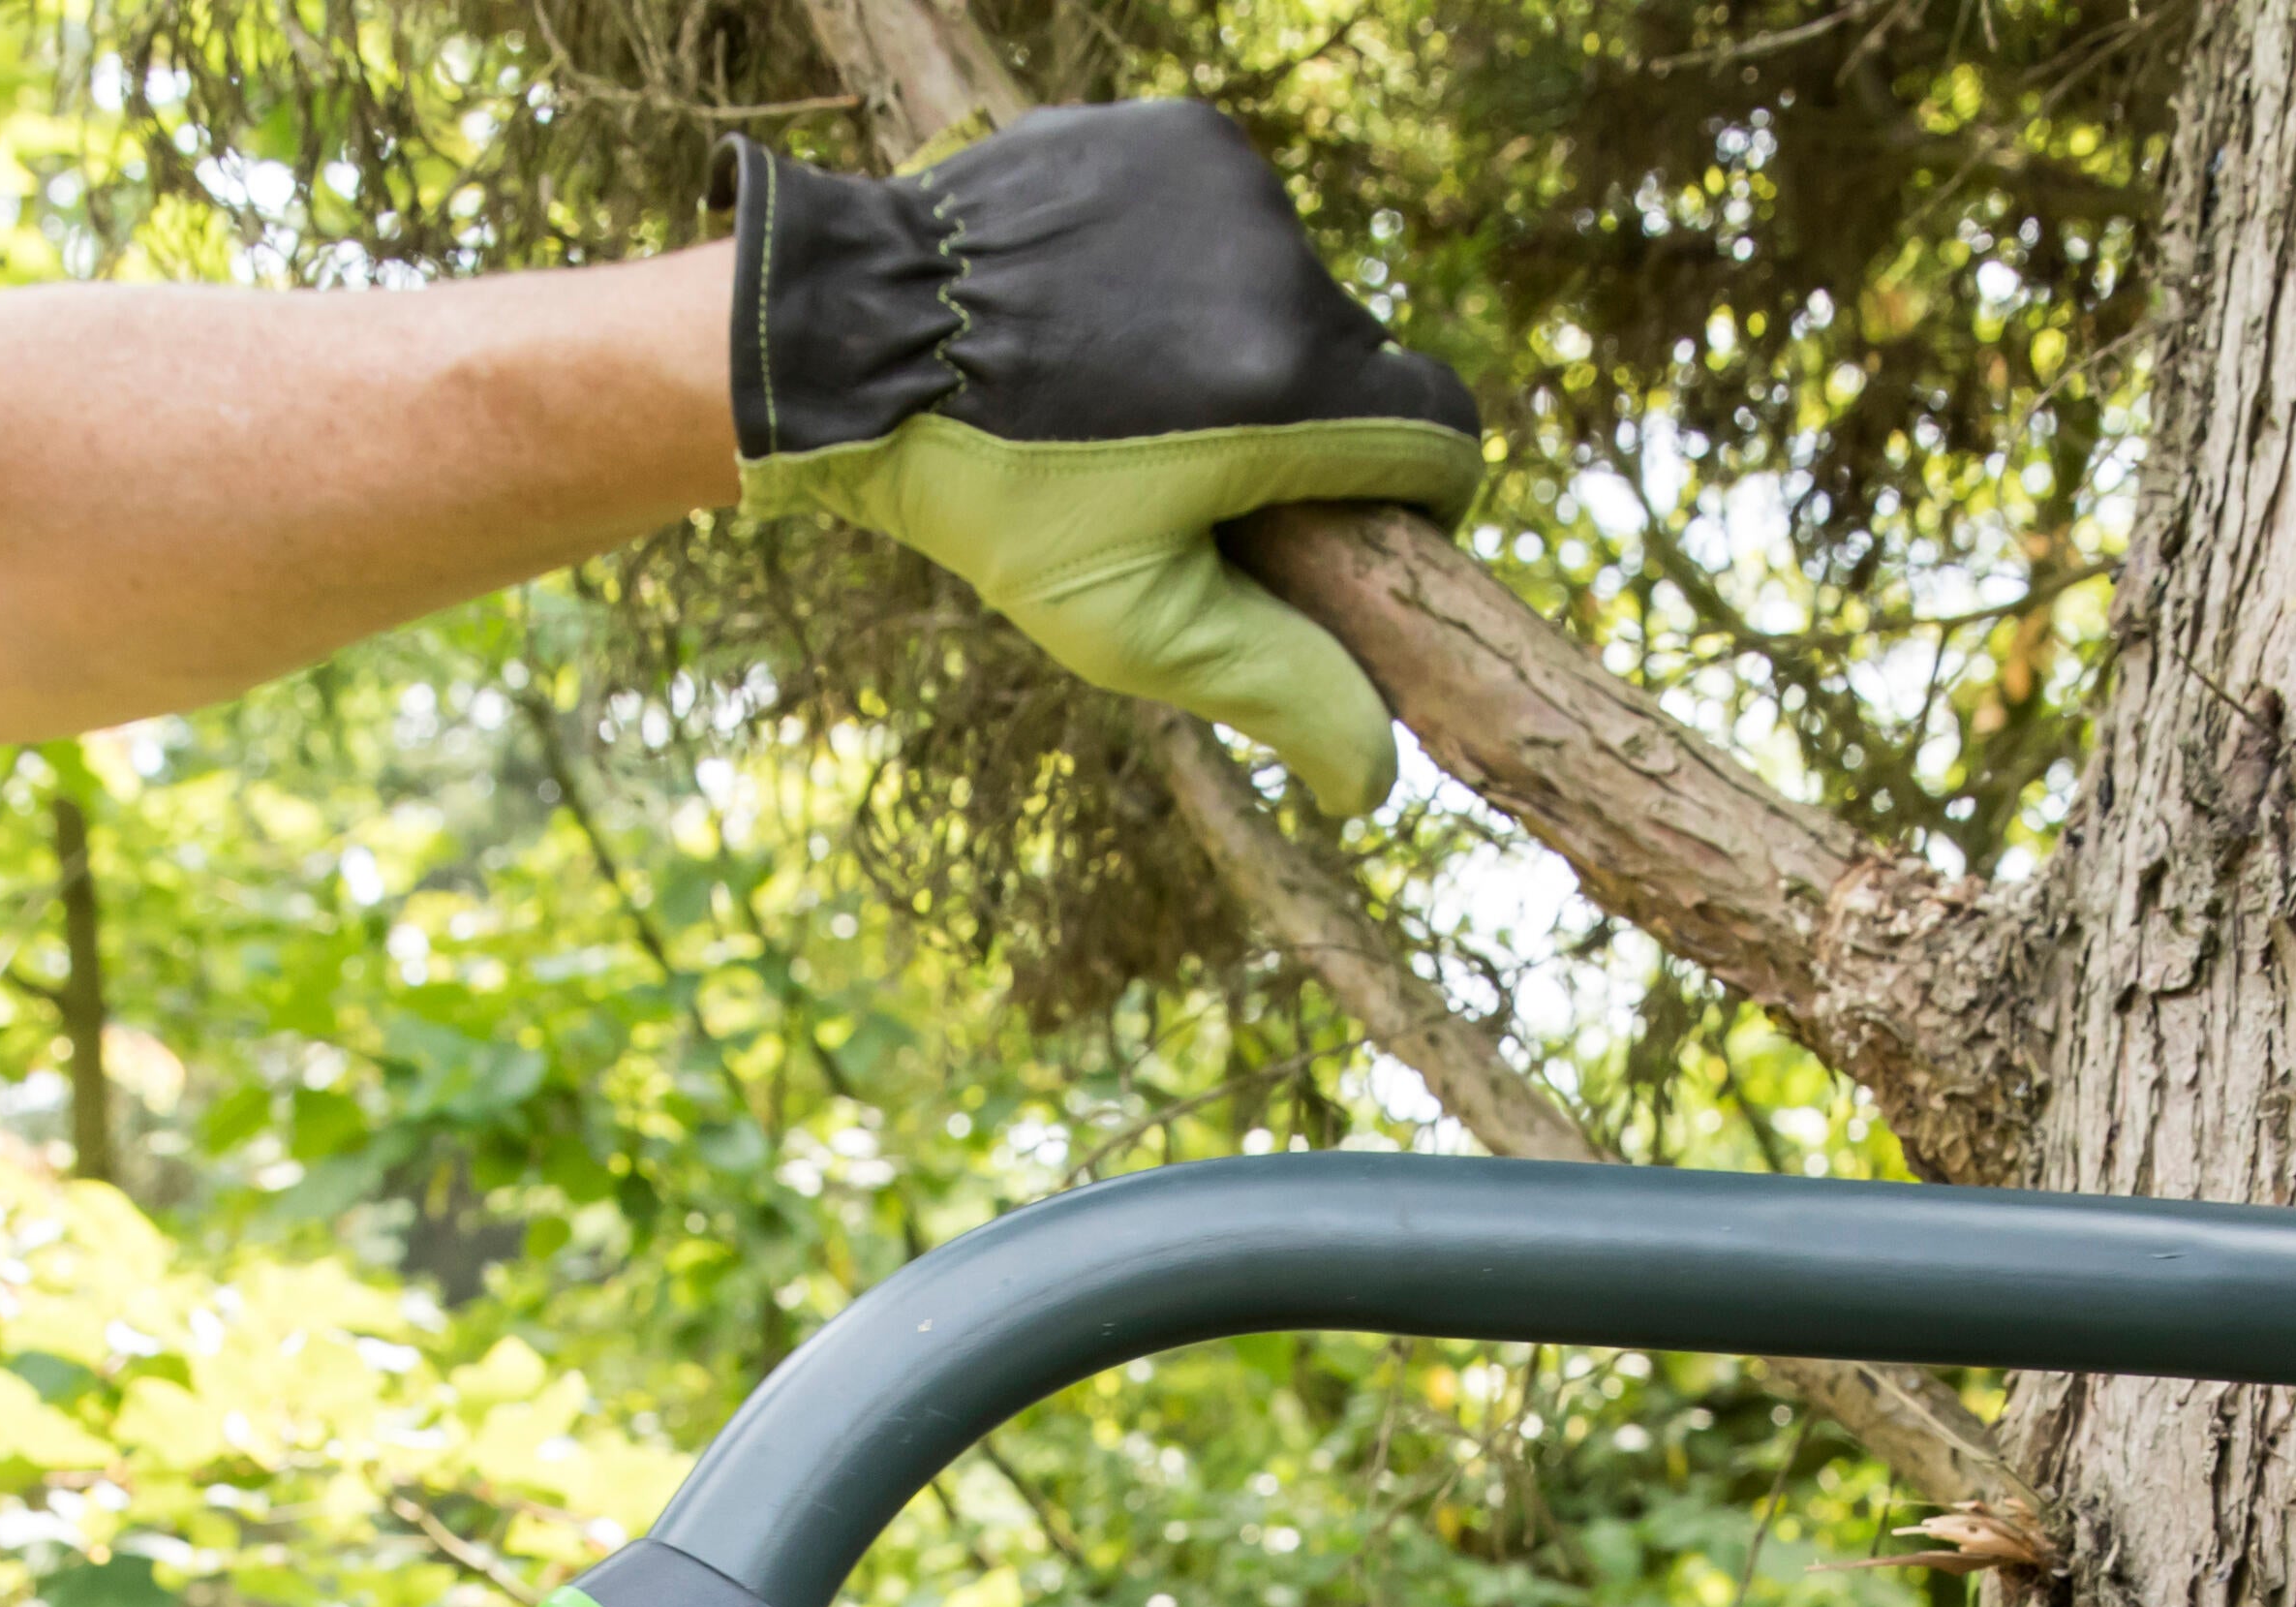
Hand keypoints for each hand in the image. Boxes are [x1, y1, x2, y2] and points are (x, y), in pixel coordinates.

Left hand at [724, 101, 1484, 816]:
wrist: (853, 343)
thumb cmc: (989, 497)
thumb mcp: (1132, 624)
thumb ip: (1277, 690)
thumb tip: (1380, 783)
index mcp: (1292, 391)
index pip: (1442, 439)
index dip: (1408, 495)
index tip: (1335, 521)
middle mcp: (1281, 269)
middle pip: (1361, 366)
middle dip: (1303, 424)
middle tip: (1186, 464)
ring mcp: (1230, 186)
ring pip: (1297, 290)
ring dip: (1241, 340)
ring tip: (1124, 381)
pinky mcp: (1179, 134)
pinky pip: (1234, 218)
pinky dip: (1192, 265)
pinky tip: (1103, 305)